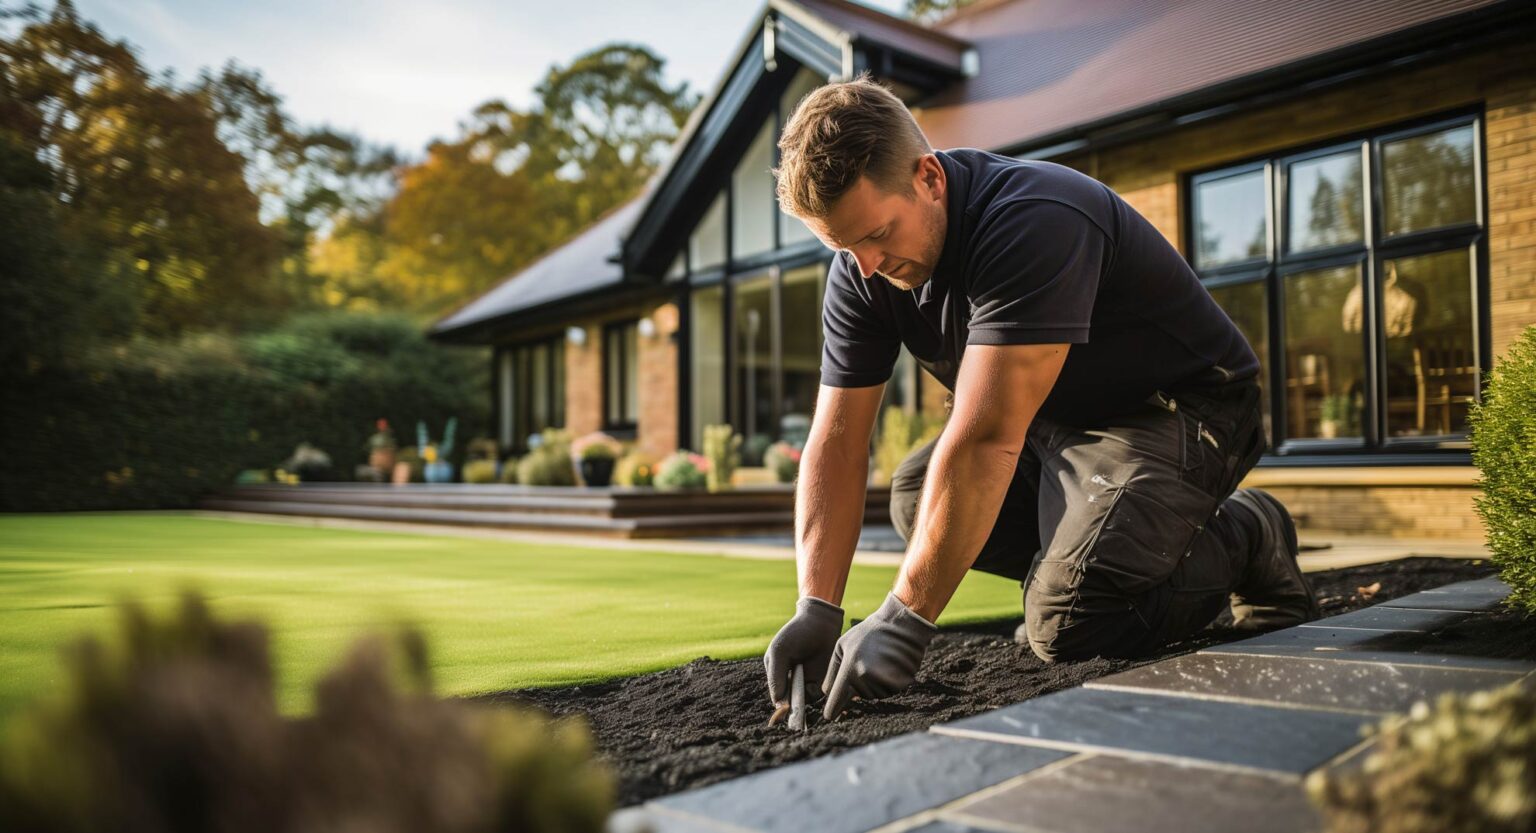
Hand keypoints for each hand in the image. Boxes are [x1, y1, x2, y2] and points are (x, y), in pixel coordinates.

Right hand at [764, 596, 843, 704]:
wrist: (820, 621)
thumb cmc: (794, 634)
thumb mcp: (779, 653)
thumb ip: (775, 678)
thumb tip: (778, 703)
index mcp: (778, 675)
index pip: (779, 698)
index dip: (782, 708)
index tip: (786, 712)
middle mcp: (793, 681)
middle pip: (793, 703)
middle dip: (796, 710)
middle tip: (799, 711)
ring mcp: (809, 681)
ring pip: (807, 701)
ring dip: (809, 701)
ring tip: (808, 689)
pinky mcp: (824, 679)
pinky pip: (821, 694)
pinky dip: (821, 694)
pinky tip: (820, 684)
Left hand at [822, 592, 937, 719]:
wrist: (899, 625)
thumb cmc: (867, 634)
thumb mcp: (842, 646)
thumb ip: (832, 672)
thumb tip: (827, 693)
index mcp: (850, 670)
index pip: (837, 700)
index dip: (832, 710)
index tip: (830, 717)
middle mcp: (867, 679)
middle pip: (858, 697)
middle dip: (859, 686)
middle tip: (866, 663)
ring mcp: (884, 682)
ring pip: (874, 695)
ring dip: (874, 684)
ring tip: (878, 661)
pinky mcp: (901, 683)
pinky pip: (889, 692)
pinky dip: (888, 683)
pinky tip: (889, 666)